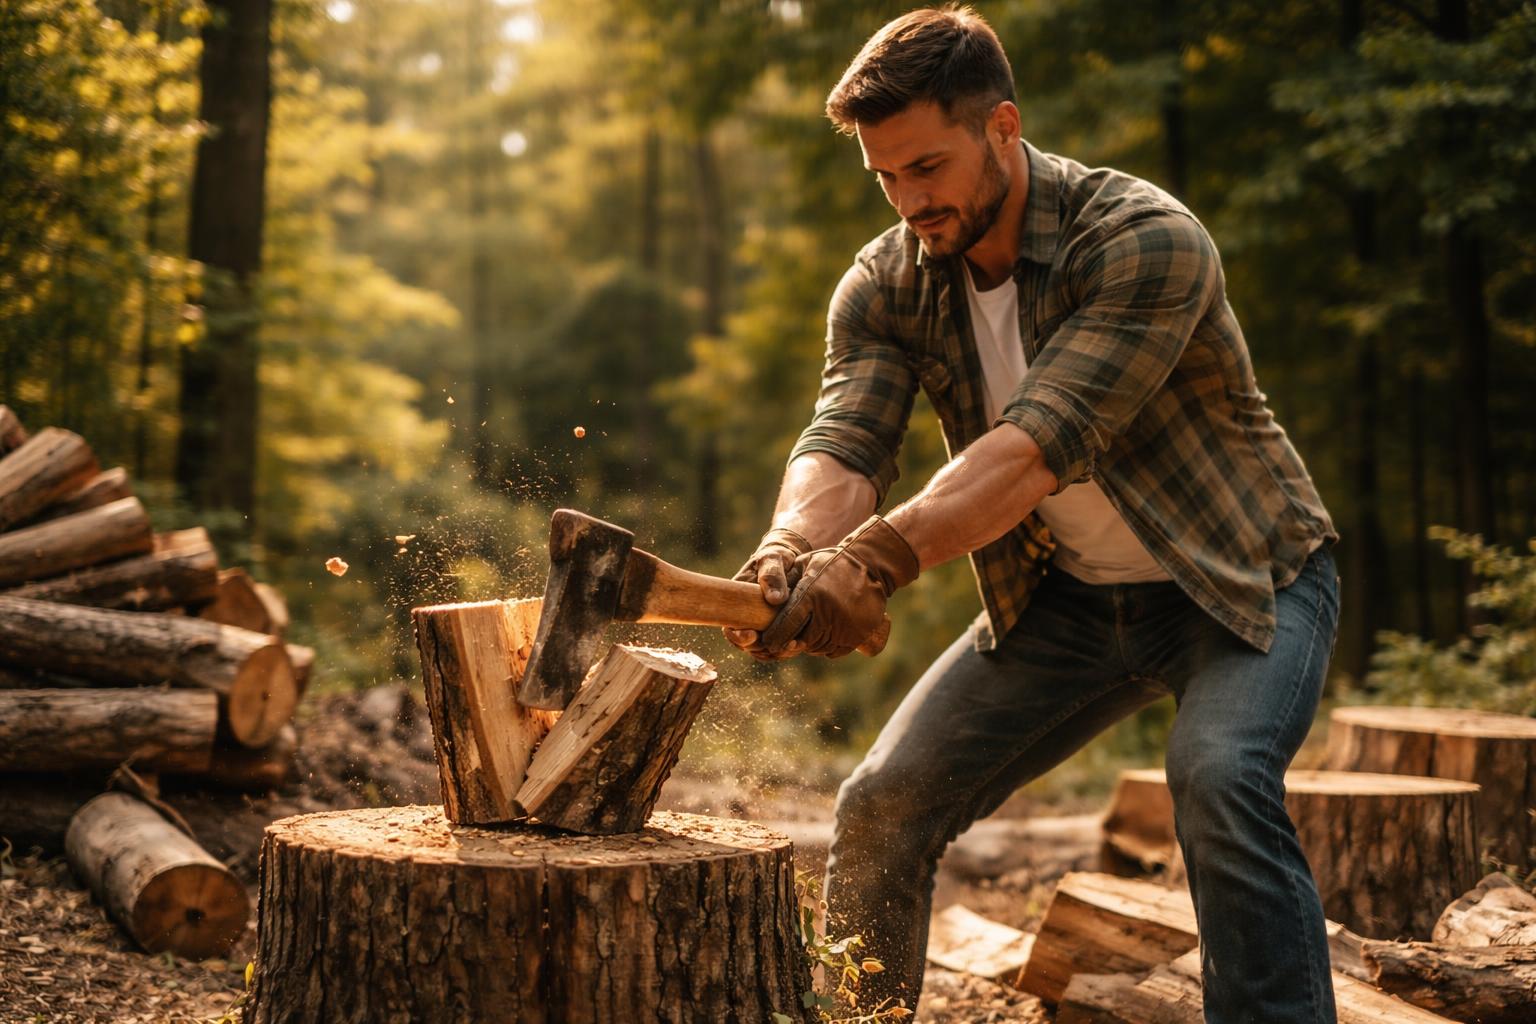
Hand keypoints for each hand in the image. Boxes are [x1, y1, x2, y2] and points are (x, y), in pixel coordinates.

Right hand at [723, 527, 813, 659]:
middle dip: (758, 648)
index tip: (751, 634)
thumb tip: (775, 599)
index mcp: (737, 602)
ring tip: (792, 645)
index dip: (736, 636)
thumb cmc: (776, 558)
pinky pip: (778, 646)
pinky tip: (799, 644)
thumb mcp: (772, 559)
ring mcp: (761, 625)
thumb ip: (772, 575)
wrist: (790, 561)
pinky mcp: (777, 629)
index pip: (729, 627)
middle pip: (746, 644)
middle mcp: (746, 617)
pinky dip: (786, 649)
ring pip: (762, 649)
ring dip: (775, 652)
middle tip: (776, 645)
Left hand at [760, 515, 918, 657]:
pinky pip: (834, 651)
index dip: (775, 637)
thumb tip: (763, 604)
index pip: (786, 625)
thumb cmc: (829, 564)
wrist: (870, 566)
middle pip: (801, 641)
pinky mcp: (858, 635)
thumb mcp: (803, 565)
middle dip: (792, 642)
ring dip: (810, 644)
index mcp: (811, 594)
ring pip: (817, 648)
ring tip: (811, 629)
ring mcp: (845, 626)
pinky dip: (827, 647)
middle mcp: (828, 612)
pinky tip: (826, 633)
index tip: (769, 642)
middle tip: (789, 637)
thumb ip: (783, 584)